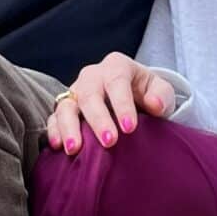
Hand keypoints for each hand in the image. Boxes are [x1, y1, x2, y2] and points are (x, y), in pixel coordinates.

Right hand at [46, 50, 176, 154]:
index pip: (117, 81)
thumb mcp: (161, 90)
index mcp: (117, 66)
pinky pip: (54, 118)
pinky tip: (58, 147)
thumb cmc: (147, 94)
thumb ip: (162, 95)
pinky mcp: (64, 108)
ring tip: (75, 149)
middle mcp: (92, 76)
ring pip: (66, 106)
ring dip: (69, 127)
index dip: (122, 104)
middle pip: (90, 94)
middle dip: (98, 119)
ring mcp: (75, 92)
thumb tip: (155, 104)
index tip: (130, 128)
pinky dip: (54, 131)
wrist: (132, 98)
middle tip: (109, 141)